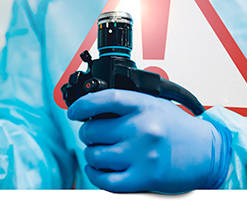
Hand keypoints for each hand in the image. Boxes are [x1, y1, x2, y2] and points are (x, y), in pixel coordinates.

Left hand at [68, 89, 230, 192]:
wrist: (206, 151)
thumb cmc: (177, 126)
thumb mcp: (152, 104)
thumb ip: (126, 106)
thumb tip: (92, 110)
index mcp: (143, 106)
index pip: (105, 99)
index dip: (82, 105)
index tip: (73, 111)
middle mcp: (142, 128)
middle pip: (93, 130)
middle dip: (87, 132)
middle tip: (92, 133)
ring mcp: (142, 155)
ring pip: (95, 156)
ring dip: (90, 153)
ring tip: (97, 150)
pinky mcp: (144, 178)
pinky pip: (106, 181)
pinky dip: (94, 175)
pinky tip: (96, 168)